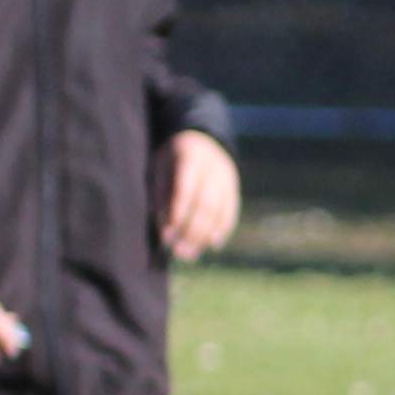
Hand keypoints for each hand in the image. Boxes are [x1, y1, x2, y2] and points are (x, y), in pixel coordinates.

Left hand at [157, 130, 240, 260]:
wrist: (202, 140)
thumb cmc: (172, 158)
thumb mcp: (160, 165)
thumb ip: (161, 190)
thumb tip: (160, 220)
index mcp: (190, 157)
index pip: (185, 190)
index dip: (176, 214)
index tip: (165, 236)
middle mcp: (212, 167)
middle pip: (204, 205)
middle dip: (190, 231)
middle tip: (177, 252)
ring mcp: (227, 178)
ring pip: (218, 211)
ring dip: (204, 236)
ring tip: (189, 254)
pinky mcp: (233, 189)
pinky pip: (230, 212)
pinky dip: (222, 230)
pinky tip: (211, 244)